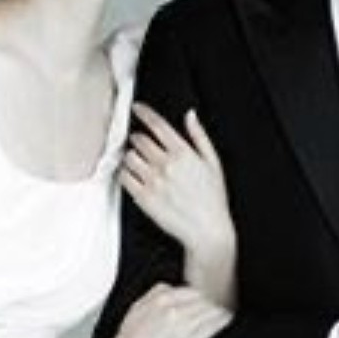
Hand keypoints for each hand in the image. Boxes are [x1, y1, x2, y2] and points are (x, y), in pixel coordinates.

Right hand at [112, 283, 231, 337]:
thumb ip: (155, 294)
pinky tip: (227, 320)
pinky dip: (222, 322)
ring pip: (212, 311)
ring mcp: (184, 326)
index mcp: (161, 299)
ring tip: (225, 312)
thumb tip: (170, 288)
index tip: (206, 300)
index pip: (192, 291)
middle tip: (220, 306)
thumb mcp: (136, 308)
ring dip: (220, 311)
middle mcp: (175, 310)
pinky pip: (213, 327)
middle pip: (205, 300)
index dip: (201, 296)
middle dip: (212, 303)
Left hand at [120, 104, 233, 258]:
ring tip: (138, 162)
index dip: (144, 112)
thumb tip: (190, 115)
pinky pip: (124, 178)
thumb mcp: (213, 163)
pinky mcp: (144, 198)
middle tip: (141, 143)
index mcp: (183, 153)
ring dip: (131, 156)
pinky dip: (126, 174)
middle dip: (138, 138)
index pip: (157, 125)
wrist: (207, 230)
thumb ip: (200, 136)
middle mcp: (166, 165)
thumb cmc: (213, 200)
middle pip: (139, 140)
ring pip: (129, 157)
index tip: (137, 108)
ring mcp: (153, 181)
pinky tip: (134, 176)